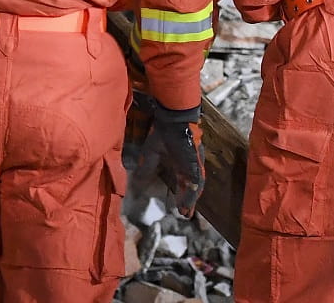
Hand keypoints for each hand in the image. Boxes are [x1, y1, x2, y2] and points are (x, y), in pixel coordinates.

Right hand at [151, 102, 204, 217]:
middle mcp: (189, 165)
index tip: (177, 206)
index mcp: (179, 161)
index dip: (179, 193)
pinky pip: (196, 183)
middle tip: (184, 214)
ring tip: (185, 212)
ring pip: (194, 187)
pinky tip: (188, 203)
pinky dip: (192, 194)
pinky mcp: (196, 165)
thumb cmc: (163, 132)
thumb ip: (147, 167)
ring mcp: (194, 166)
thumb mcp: (151, 153)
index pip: (181, 181)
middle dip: (186, 200)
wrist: (174, 120)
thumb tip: (137, 180)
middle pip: (189, 187)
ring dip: (190, 200)